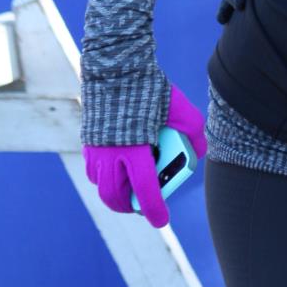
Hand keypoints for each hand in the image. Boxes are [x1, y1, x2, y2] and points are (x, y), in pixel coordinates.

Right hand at [83, 85, 205, 227]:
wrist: (116, 66)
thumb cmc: (150, 88)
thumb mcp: (180, 108)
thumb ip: (193, 131)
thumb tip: (198, 151)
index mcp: (134, 149)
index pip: (145, 190)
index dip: (154, 209)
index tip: (161, 221)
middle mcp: (110, 154)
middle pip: (115, 197)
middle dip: (130, 206)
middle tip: (143, 206)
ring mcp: (95, 149)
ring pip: (102, 186)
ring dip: (116, 193)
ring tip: (131, 187)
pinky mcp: (87, 142)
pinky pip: (93, 170)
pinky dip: (105, 176)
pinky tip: (119, 167)